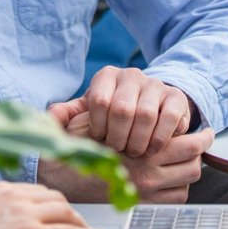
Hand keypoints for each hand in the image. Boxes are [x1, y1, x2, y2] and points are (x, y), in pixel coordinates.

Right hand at [0, 181, 107, 228]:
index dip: (50, 202)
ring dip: (78, 221)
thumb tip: (10, 222)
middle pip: (53, 197)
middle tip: (74, 222)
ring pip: (64, 211)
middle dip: (66, 210)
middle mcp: (14, 195)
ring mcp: (25, 213)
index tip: (56, 209)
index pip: (35, 190)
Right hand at [41, 111, 213, 203]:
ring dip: (189, 168)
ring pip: (186, 181)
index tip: (206, 131)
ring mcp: (147, 193)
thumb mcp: (93, 123)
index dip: (202, 137)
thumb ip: (114, 114)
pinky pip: (176, 198)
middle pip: (193, 164)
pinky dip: (179, 187)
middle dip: (200, 152)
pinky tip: (172, 177)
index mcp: (141, 152)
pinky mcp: (143, 206)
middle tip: (202, 142)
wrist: (59, 180)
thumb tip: (142, 109)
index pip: (188, 145)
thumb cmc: (75, 149)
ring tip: (188, 158)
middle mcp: (148, 175)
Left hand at [50, 67, 191, 157]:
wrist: (150, 106)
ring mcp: (155, 85)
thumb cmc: (112, 114)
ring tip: (134, 153)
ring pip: (146, 115)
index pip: (99, 101)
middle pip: (122, 109)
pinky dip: (160, 138)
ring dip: (138, 140)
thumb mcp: (88, 112)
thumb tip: (51, 116)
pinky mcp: (176, 97)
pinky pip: (169, 118)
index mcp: (106, 76)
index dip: (98, 127)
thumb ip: (67, 115)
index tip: (100, 141)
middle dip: (118, 137)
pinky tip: (152, 149)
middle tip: (119, 151)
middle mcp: (131, 75)